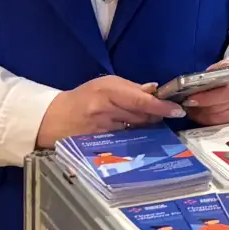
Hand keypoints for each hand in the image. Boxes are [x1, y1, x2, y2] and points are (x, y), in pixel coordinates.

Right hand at [35, 75, 180, 146]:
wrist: (51, 119)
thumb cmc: (83, 98)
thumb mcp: (105, 84)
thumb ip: (131, 88)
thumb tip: (155, 90)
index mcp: (107, 91)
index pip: (139, 100)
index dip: (160, 106)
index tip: (177, 110)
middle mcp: (104, 110)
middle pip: (140, 116)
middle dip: (156, 116)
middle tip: (167, 114)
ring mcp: (100, 129)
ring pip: (134, 130)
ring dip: (146, 128)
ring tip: (150, 124)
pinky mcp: (97, 144)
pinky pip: (122, 141)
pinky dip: (133, 138)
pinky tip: (136, 137)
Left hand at [180, 62, 228, 126]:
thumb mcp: (224, 67)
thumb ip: (213, 73)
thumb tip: (194, 83)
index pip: (228, 91)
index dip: (208, 97)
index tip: (191, 98)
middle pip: (222, 107)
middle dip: (202, 108)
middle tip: (189, 105)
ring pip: (220, 118)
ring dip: (202, 116)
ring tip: (193, 110)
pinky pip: (222, 125)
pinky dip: (208, 122)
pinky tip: (202, 116)